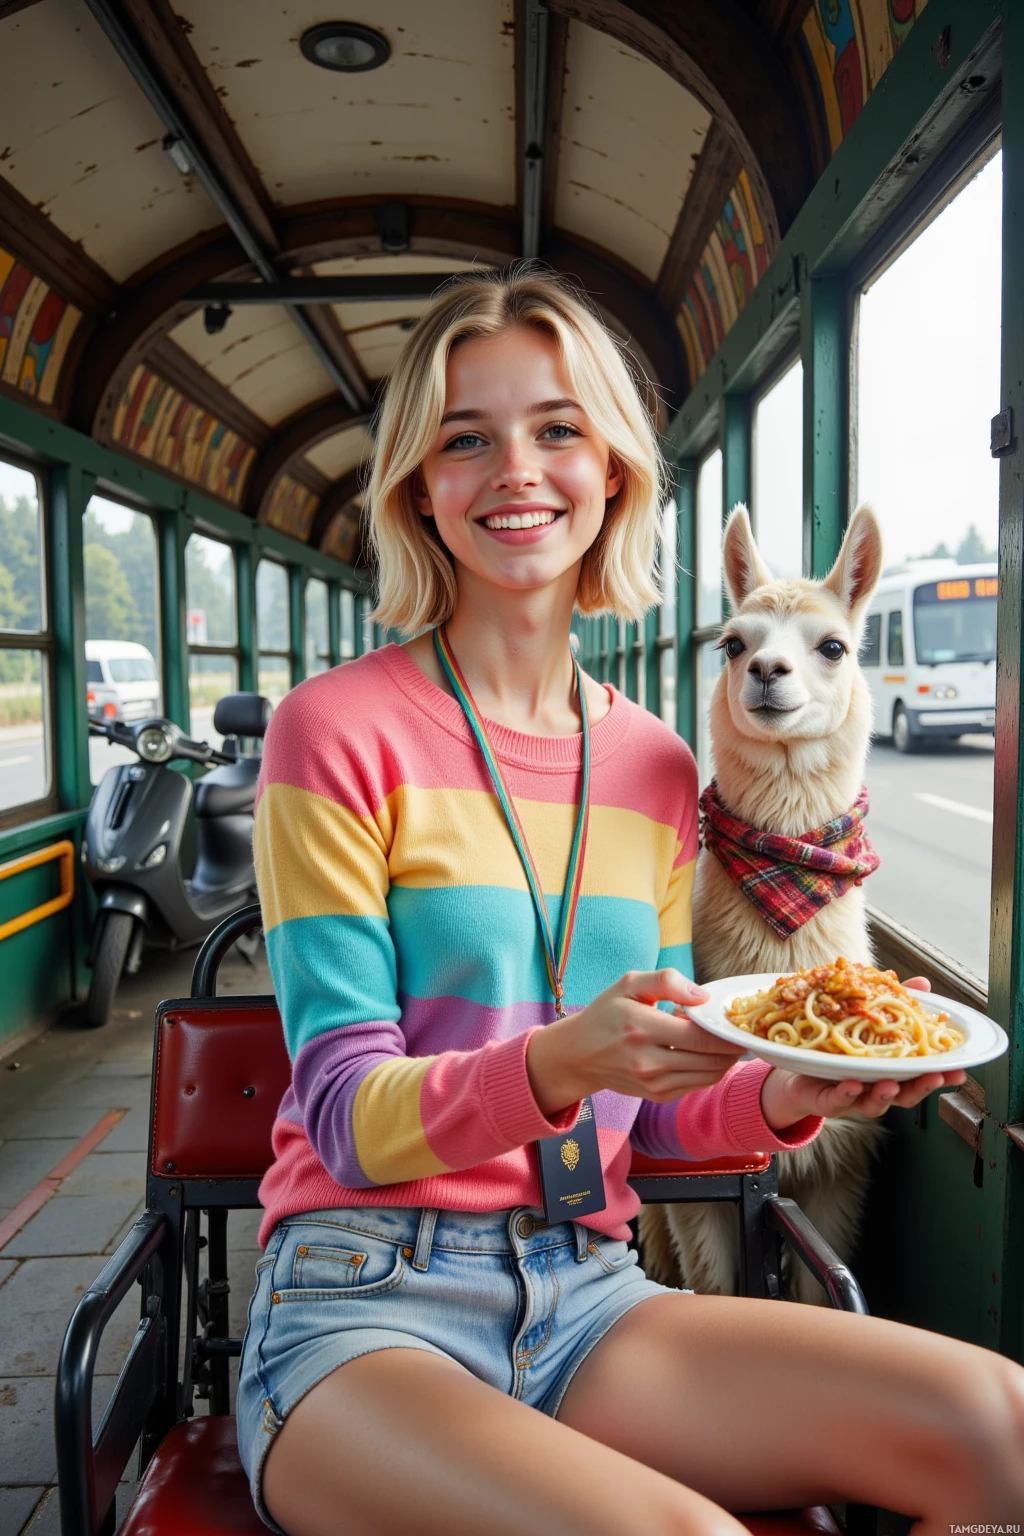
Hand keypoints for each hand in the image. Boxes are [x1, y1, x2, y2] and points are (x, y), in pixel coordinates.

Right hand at [525, 969, 745, 1115]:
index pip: (701, 1036)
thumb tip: (702, 997)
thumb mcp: (629, 984)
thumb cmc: (606, 1014)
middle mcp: (647, 1061)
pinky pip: (698, 1084)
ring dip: (724, 1059)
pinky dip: (709, 1069)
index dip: (726, 1030)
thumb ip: (667, 981)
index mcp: (641, 1028)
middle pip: (711, 1059)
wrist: (579, 1055)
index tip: (735, 1019)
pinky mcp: (657, 1096)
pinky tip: (703, 1053)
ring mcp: (653, 1083)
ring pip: (709, 1075)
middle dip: (731, 1045)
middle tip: (736, 1030)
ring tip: (721, 1040)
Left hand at [759, 973, 965, 1130]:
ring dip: (884, 1095)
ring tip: (891, 1084)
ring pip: (874, 1103)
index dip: (941, 1075)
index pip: (920, 1075)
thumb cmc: (840, 1047)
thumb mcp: (865, 1021)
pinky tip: (851, 1084)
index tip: (962, 1071)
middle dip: (921, 1087)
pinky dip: (845, 1094)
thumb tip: (924, 983)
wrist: (797, 1073)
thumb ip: (893, 1004)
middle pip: (905, 1094)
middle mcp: (875, 1088)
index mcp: (889, 1070)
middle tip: (936, 1077)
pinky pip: (837, 1100)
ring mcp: (852, 1097)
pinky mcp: (826, 1100)